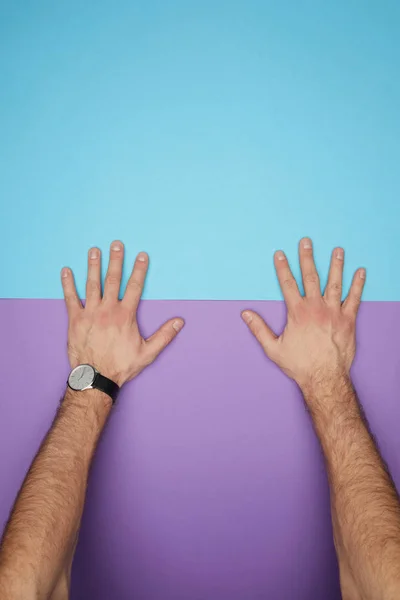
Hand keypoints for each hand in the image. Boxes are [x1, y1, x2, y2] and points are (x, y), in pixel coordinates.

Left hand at [61, 241, 183, 386]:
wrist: (95, 378)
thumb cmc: (121, 366)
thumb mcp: (148, 352)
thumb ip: (164, 335)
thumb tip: (180, 322)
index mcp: (125, 315)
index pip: (134, 287)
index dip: (139, 270)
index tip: (141, 255)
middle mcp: (108, 310)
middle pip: (113, 279)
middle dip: (116, 260)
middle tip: (116, 244)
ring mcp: (90, 313)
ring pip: (92, 284)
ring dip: (93, 266)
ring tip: (94, 251)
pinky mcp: (75, 320)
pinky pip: (70, 298)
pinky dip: (68, 284)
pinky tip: (66, 271)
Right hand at [242, 238, 365, 389]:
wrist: (324, 377)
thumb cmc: (299, 364)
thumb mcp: (273, 348)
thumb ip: (259, 329)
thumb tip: (245, 314)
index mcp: (297, 312)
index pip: (288, 284)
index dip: (282, 267)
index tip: (280, 254)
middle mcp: (316, 307)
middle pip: (311, 277)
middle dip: (307, 258)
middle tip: (306, 242)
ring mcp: (334, 312)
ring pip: (335, 283)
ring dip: (335, 265)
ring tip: (337, 250)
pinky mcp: (348, 320)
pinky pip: (355, 299)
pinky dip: (358, 285)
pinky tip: (360, 272)